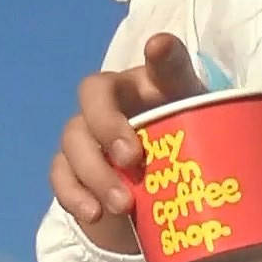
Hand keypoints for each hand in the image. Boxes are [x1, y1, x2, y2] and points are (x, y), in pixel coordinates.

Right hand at [50, 30, 198, 253]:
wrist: (164, 198)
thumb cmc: (185, 148)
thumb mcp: (201, 125)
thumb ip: (197, 94)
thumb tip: (166, 47)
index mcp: (146, 86)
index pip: (155, 60)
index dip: (159, 56)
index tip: (158, 51)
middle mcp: (110, 103)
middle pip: (92, 98)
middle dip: (107, 126)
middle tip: (132, 160)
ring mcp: (87, 135)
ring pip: (73, 140)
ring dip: (95, 173)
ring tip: (123, 206)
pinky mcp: (74, 171)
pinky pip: (61, 175)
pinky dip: (73, 195)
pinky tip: (93, 214)